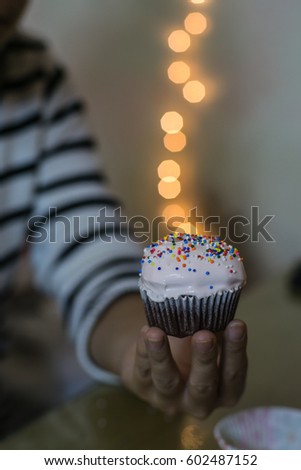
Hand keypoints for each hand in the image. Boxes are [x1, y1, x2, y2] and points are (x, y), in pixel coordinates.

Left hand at [121, 320, 246, 418]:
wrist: (154, 356)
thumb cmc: (191, 346)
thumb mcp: (208, 340)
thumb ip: (215, 327)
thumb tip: (221, 298)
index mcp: (223, 392)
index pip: (233, 376)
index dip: (236, 351)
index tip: (237, 325)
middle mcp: (198, 402)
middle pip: (202, 385)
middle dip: (204, 360)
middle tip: (205, 335)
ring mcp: (168, 399)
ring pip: (166, 381)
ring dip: (161, 356)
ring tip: (157, 332)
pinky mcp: (142, 388)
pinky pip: (142, 370)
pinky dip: (143, 350)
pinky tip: (145, 331)